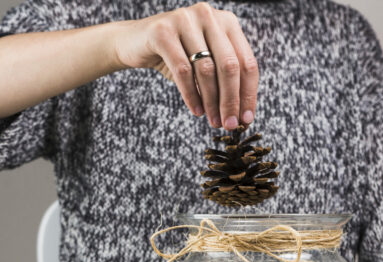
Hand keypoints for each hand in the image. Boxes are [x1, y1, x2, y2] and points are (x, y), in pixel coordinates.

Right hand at [113, 2, 257, 128]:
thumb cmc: (174, 55)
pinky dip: (191, 95)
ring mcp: (185, 20)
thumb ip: (223, 80)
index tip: (247, 119)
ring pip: (206, 70)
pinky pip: (182, 71)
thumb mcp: (203, 63)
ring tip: (212, 121)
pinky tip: (196, 111)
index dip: (249, 94)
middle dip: (231, 101)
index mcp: (227, 22)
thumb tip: (241, 114)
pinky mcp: (162, 31)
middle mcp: (209, 16)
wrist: (133, 43)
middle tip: (230, 125)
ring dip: (211, 101)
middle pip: (229, 66)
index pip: (246, 62)